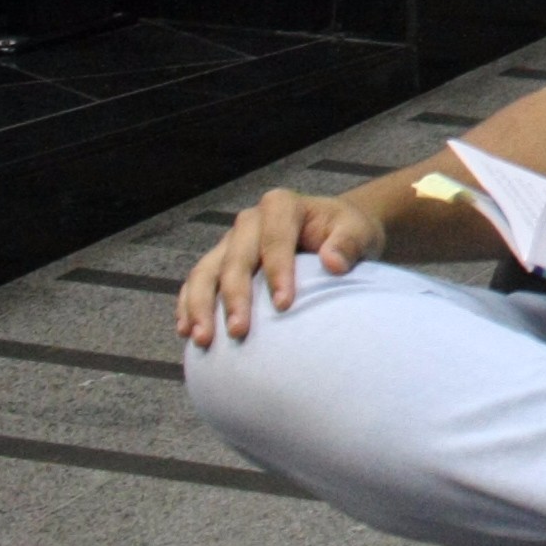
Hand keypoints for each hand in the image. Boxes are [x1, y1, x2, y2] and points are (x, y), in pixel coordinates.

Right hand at [180, 187, 380, 346]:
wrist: (333, 233)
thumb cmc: (347, 233)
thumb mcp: (358, 231)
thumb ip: (348, 243)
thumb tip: (333, 263)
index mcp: (282, 206)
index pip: (275, 239)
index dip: (278, 272)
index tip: (284, 306)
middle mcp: (249, 221)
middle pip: (235, 258)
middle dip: (234, 296)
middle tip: (238, 332)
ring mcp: (230, 242)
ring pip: (205, 271)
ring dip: (200, 305)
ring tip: (203, 339)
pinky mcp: (218, 263)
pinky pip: (195, 283)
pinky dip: (188, 306)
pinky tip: (187, 332)